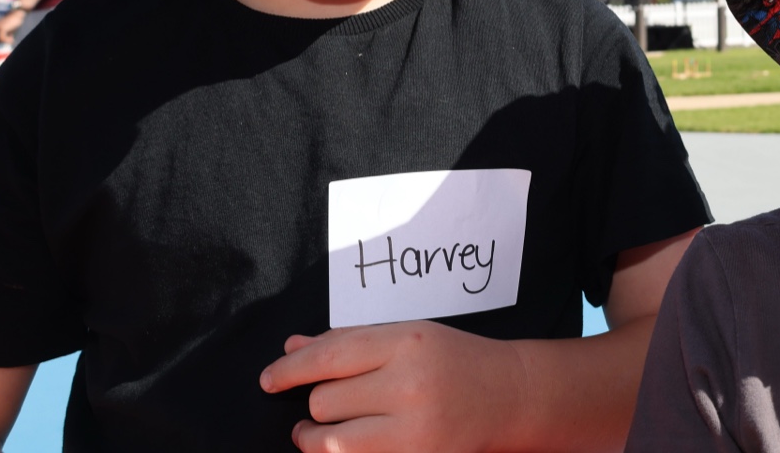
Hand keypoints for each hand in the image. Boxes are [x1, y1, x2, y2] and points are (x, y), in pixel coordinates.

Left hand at [0, 8, 24, 48]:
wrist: (17, 14)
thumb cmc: (13, 22)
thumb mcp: (7, 30)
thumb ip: (4, 35)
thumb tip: (4, 44)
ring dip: (4, 42)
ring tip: (11, 40)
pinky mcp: (2, 28)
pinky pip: (1, 38)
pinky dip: (7, 40)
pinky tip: (12, 39)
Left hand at [260, 322, 529, 452]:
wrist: (510, 395)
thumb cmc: (454, 360)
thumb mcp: (407, 336)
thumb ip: (350, 341)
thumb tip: (292, 347)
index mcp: (407, 343)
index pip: (329, 356)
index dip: (289, 370)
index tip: (269, 380)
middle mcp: (410, 385)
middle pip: (324, 401)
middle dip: (317, 403)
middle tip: (325, 403)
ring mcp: (414, 430)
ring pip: (331, 440)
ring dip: (316, 436)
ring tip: (313, 432)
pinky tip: (347, 445)